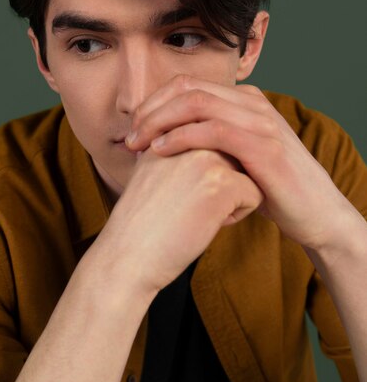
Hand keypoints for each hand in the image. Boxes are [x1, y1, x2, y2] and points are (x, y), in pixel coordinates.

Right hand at [102, 147, 262, 294]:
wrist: (127, 254)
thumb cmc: (142, 217)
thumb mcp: (152, 166)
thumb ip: (176, 145)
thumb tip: (209, 139)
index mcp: (172, 127)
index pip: (214, 138)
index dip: (205, 169)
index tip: (177, 190)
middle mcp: (189, 135)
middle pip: (233, 152)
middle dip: (222, 179)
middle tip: (186, 202)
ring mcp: (207, 157)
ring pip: (247, 171)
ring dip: (230, 194)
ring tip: (195, 210)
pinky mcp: (222, 183)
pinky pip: (254, 195)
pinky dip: (236, 215)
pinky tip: (204, 223)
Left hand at [126, 75, 352, 250]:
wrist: (315, 213)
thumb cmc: (268, 186)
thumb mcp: (236, 154)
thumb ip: (209, 138)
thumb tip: (162, 138)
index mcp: (243, 99)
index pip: (186, 85)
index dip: (153, 103)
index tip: (133, 128)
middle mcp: (252, 102)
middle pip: (187, 88)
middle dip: (150, 109)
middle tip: (129, 136)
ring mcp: (260, 121)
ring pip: (197, 102)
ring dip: (158, 121)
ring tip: (137, 144)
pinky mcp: (264, 146)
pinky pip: (213, 130)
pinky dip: (180, 137)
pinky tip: (160, 151)